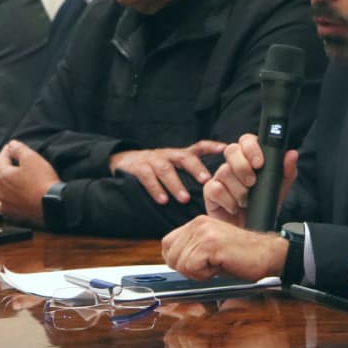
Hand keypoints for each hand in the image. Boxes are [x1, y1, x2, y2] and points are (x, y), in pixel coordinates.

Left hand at [0, 140, 58, 226]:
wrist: (52, 204)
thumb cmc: (42, 181)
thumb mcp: (32, 159)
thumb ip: (20, 150)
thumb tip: (11, 145)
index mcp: (5, 176)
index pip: (1, 161)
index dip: (5, 153)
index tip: (9, 148)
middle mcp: (2, 192)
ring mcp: (7, 205)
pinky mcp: (15, 216)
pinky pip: (1, 212)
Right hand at [109, 139, 226, 204]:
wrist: (122, 160)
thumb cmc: (155, 167)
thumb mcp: (173, 165)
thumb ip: (190, 171)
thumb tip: (216, 184)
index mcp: (178, 154)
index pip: (198, 147)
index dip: (212, 147)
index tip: (225, 149)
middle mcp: (167, 155)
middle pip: (184, 157)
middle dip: (195, 168)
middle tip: (206, 180)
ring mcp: (152, 160)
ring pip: (165, 169)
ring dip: (175, 184)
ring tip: (185, 198)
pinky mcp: (138, 168)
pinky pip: (147, 177)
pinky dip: (155, 189)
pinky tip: (163, 200)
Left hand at [162, 215, 287, 281]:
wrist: (267, 255)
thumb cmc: (242, 257)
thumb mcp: (211, 250)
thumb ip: (191, 250)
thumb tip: (173, 262)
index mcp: (197, 223)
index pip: (167, 244)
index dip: (178, 261)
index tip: (195, 266)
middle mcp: (198, 224)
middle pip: (171, 255)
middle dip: (186, 269)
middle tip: (208, 268)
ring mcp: (204, 232)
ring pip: (180, 263)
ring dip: (197, 273)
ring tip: (216, 266)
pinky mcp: (210, 244)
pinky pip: (191, 267)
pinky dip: (204, 275)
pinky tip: (220, 267)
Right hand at [203, 134, 298, 224]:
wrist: (251, 231)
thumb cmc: (263, 207)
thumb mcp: (279, 190)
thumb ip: (287, 172)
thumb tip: (292, 154)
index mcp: (250, 159)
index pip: (246, 141)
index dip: (251, 148)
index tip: (259, 163)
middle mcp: (233, 164)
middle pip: (231, 150)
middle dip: (242, 167)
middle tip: (252, 182)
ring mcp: (220, 177)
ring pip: (224, 171)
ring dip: (239, 189)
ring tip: (246, 201)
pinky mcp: (210, 191)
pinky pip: (215, 188)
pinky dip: (228, 200)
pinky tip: (235, 207)